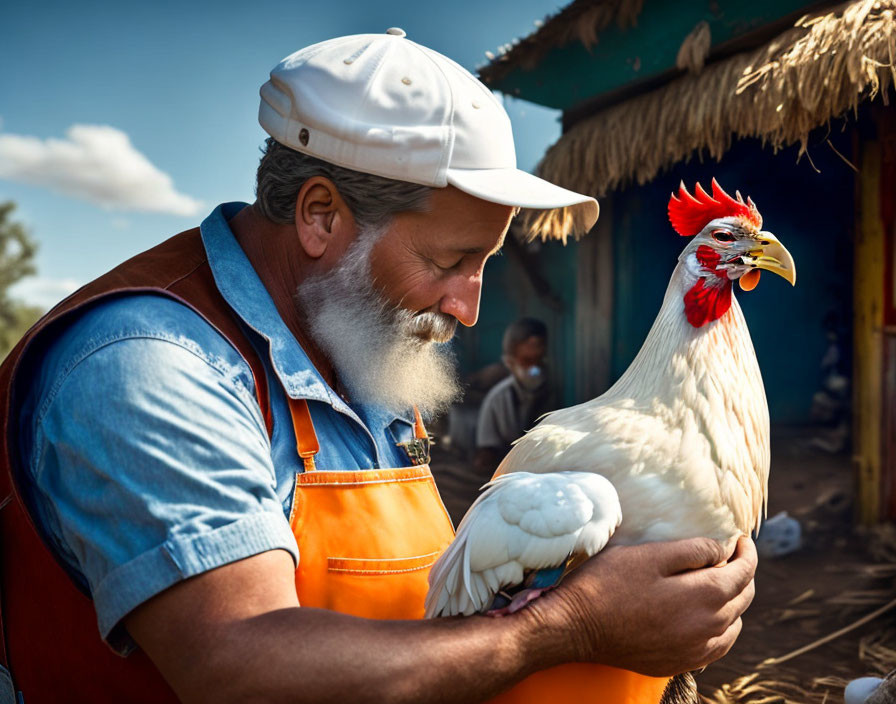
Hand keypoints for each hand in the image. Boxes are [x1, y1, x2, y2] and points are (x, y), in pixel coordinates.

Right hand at [521, 536, 756, 675]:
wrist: (575, 627)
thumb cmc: (608, 583)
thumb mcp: (649, 555)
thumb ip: (692, 551)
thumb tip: (722, 550)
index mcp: (703, 597)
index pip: (743, 574)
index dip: (747, 553)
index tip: (741, 538)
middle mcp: (707, 629)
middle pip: (742, 599)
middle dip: (743, 574)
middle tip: (732, 555)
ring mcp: (694, 651)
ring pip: (733, 625)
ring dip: (734, 602)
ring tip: (721, 583)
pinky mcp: (678, 663)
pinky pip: (717, 647)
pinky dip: (722, 628)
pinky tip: (709, 618)